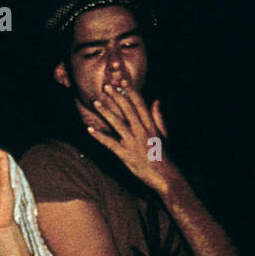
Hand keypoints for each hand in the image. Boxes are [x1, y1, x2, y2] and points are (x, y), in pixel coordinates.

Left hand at [86, 77, 176, 192]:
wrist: (164, 175)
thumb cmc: (163, 155)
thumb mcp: (162, 134)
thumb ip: (157, 116)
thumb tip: (156, 100)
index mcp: (150, 124)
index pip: (139, 103)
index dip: (130, 91)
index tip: (123, 81)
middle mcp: (141, 130)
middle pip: (127, 109)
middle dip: (116, 96)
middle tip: (106, 86)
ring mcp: (132, 142)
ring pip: (117, 123)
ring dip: (106, 111)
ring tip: (96, 102)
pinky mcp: (125, 154)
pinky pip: (110, 143)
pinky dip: (99, 136)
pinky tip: (90, 129)